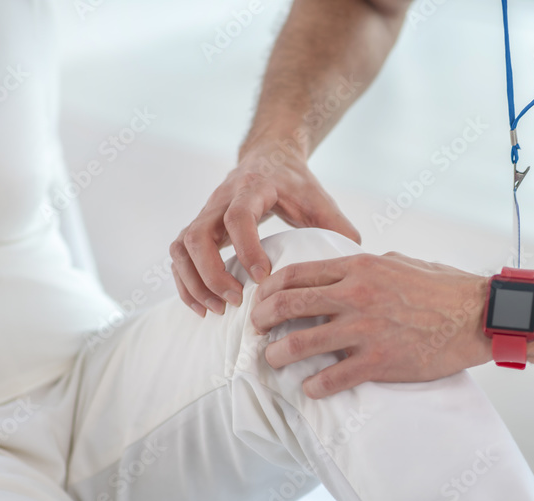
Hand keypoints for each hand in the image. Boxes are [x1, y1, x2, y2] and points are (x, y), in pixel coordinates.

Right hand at [170, 140, 360, 315]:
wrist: (268, 157)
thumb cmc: (295, 183)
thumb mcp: (320, 199)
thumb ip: (338, 227)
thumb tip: (355, 262)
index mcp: (253, 188)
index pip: (239, 216)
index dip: (247, 248)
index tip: (263, 278)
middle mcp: (221, 199)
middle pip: (197, 235)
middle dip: (212, 274)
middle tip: (236, 302)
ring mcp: (205, 213)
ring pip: (181, 247)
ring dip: (194, 283)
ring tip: (217, 310)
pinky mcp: (198, 227)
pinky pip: (178, 257)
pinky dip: (185, 284)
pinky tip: (203, 307)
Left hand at [251, 252, 493, 398]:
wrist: (478, 316)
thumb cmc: (442, 287)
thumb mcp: (398, 263)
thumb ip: (363, 267)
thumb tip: (341, 273)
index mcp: (357, 268)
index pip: (295, 274)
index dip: (269, 290)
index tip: (261, 302)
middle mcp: (354, 296)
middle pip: (287, 306)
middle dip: (262, 321)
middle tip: (256, 332)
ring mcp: (365, 331)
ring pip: (299, 344)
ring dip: (277, 355)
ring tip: (273, 361)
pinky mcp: (378, 362)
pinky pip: (331, 378)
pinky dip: (314, 386)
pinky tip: (309, 388)